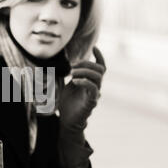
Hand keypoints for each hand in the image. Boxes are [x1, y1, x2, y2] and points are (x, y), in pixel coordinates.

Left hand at [57, 47, 105, 167]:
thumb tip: (70, 63)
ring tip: (72, 73)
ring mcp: (95, 94)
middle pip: (100, 69)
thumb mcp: (68, 85)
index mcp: (91, 81)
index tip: (94, 47)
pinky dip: (85, 82)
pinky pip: (93, 89)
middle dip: (87, 64)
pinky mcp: (91, 102)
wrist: (66, 120)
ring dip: (85, 71)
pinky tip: (75, 81)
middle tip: (72, 66)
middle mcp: (96, 86)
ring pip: (98, 77)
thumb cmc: (67, 103)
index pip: (100, 66)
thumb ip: (72, 74)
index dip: (99, 56)